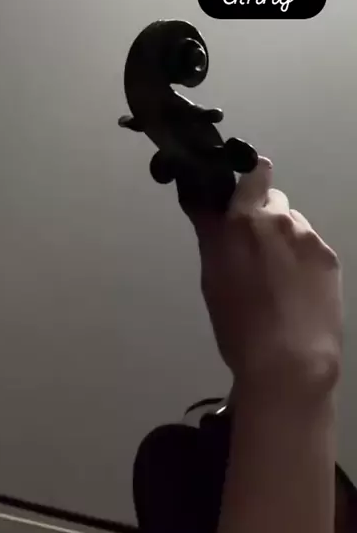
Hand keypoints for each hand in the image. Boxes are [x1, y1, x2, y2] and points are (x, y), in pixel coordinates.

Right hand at [183, 157, 342, 396]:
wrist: (290, 360)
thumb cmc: (238, 325)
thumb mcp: (211, 277)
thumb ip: (212, 234)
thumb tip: (205, 205)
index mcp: (240, 221)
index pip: (250, 173)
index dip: (246, 181)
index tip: (239, 196)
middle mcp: (275, 219)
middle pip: (270, 197)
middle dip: (261, 214)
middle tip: (254, 250)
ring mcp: (306, 236)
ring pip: (292, 222)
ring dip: (283, 237)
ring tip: (278, 276)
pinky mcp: (328, 255)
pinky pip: (311, 244)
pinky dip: (302, 258)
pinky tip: (297, 288)